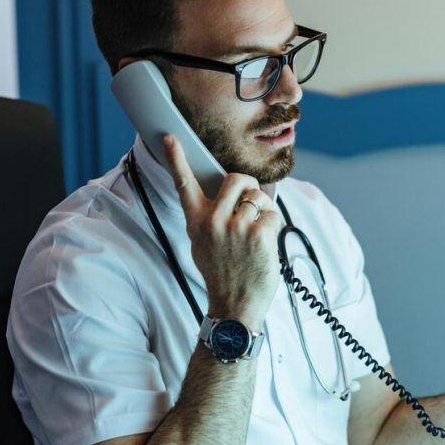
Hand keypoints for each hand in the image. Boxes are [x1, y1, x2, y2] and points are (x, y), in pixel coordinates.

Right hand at [162, 135, 282, 323]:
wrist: (234, 306)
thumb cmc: (223, 274)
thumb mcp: (203, 245)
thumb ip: (211, 219)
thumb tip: (232, 197)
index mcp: (196, 222)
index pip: (184, 184)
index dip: (176, 158)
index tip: (169, 137)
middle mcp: (213, 221)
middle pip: (236, 179)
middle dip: (249, 185)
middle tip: (251, 202)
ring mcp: (236, 228)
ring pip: (258, 197)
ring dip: (263, 211)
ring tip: (256, 234)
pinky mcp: (258, 235)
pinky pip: (273, 214)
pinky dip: (274, 226)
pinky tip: (265, 244)